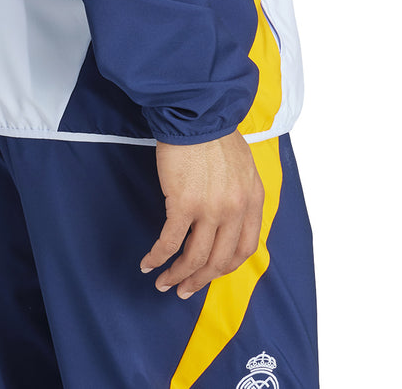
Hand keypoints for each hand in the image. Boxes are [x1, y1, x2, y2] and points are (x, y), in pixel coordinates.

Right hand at [139, 128, 264, 298]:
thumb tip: (228, 216)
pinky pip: (170, 242)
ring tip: (164, 283)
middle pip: (219, 260)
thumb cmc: (214, 132)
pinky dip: (158, 257)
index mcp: (253, 199)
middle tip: (185, 289)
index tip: (211, 272)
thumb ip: (240, 192)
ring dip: (178, 276)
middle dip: (200, 280)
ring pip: (195, 258)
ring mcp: (210, 209)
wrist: (195, 111)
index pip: (246, 248)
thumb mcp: (243, 165)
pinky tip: (148, 264)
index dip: (226, 267)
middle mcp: (235, 209)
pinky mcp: (183, 204)